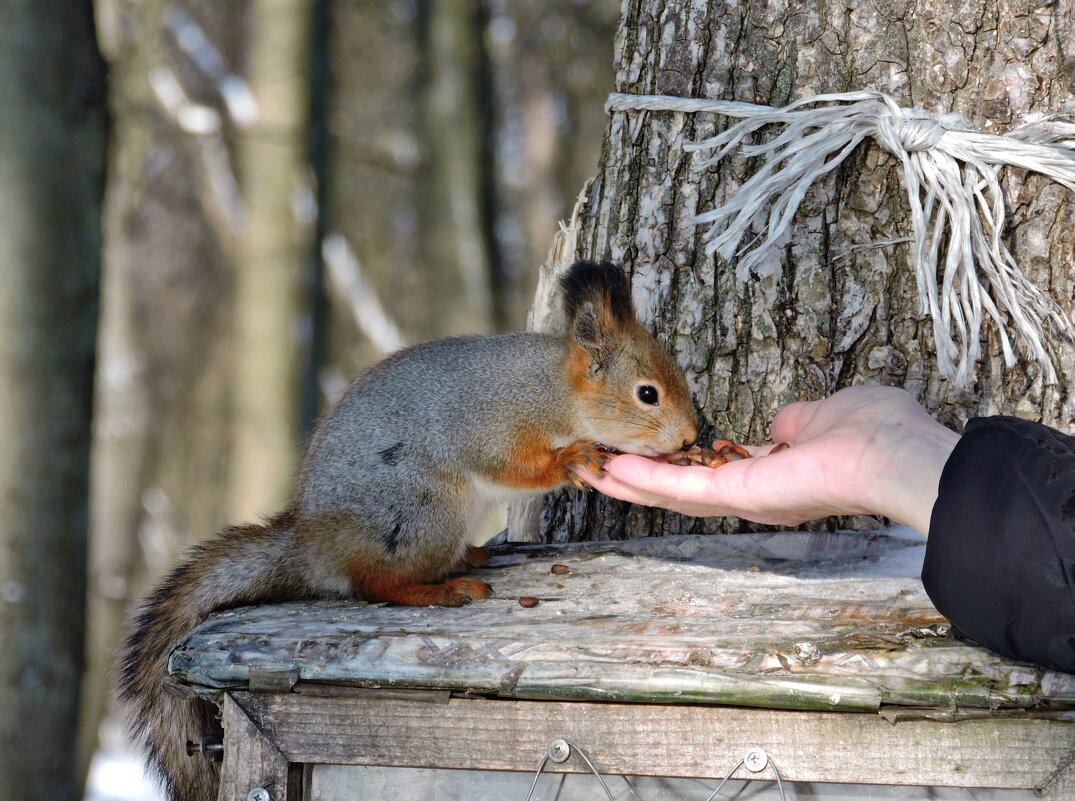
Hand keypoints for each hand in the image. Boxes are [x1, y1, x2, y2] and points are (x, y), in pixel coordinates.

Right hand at [580, 385, 959, 535]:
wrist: (897, 455)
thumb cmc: (877, 431)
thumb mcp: (828, 413)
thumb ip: (798, 421)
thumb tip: (784, 424)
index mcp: (775, 475)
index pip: (715, 473)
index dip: (679, 464)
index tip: (648, 452)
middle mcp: (755, 496)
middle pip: (683, 492)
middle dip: (641, 481)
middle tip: (598, 469)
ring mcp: (745, 500)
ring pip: (674, 496)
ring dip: (631, 484)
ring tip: (590, 471)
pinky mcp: (739, 497)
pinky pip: (682, 491)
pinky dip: (645, 481)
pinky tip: (610, 471)